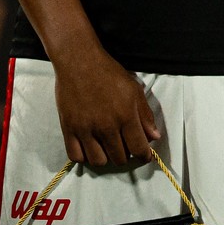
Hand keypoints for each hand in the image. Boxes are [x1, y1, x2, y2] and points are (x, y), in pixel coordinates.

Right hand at [53, 47, 160, 167]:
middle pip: (119, 158)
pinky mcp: (69, 129)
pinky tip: (90, 147)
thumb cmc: (109, 74)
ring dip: (106, 158)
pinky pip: (76, 156)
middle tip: (125, 146)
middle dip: (126, 156)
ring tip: (107, 147)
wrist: (80, 62)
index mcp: (126, 116)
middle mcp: (106, 126)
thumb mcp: (134, 91)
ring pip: (98, 161)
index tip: (144, 156)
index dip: (144, 156)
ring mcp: (85, 130)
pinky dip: (85, 157)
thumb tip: (154, 137)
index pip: (138, 148)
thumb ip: (145, 115)